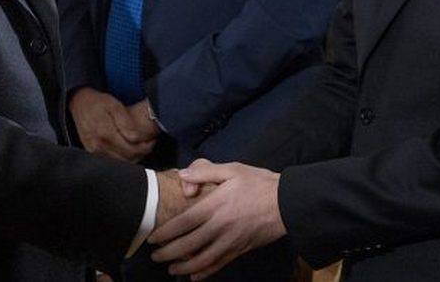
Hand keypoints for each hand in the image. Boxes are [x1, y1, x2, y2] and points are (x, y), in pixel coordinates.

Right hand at [68, 87, 157, 161]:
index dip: (145, 147)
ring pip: (120, 163)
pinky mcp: (92, 154)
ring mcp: (94, 152)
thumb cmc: (98, 103)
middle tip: (150, 143)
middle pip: (127, 159)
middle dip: (142, 152)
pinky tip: (129, 151)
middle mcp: (98, 146)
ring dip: (134, 158)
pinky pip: (112, 162)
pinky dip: (123, 159)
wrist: (79, 103)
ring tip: (142, 147)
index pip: (131, 149)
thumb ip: (126, 122)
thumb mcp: (114, 105)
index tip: (152, 140)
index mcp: (105, 133)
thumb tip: (136, 138)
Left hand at [150, 160, 285, 279]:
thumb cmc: (258, 183)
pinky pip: (219, 264)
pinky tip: (195, 277)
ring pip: (202, 260)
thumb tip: (182, 176)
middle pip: (188, 245)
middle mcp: (220, 227)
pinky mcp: (240, 250)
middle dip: (169, 253)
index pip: (184, 223)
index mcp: (215, 206)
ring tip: (171, 269)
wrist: (286, 202)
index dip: (166, 233)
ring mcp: (230, 241)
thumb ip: (205, 172)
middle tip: (155, 256)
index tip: (153, 238)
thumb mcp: (232, 169)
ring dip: (184, 267)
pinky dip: (205, 273)